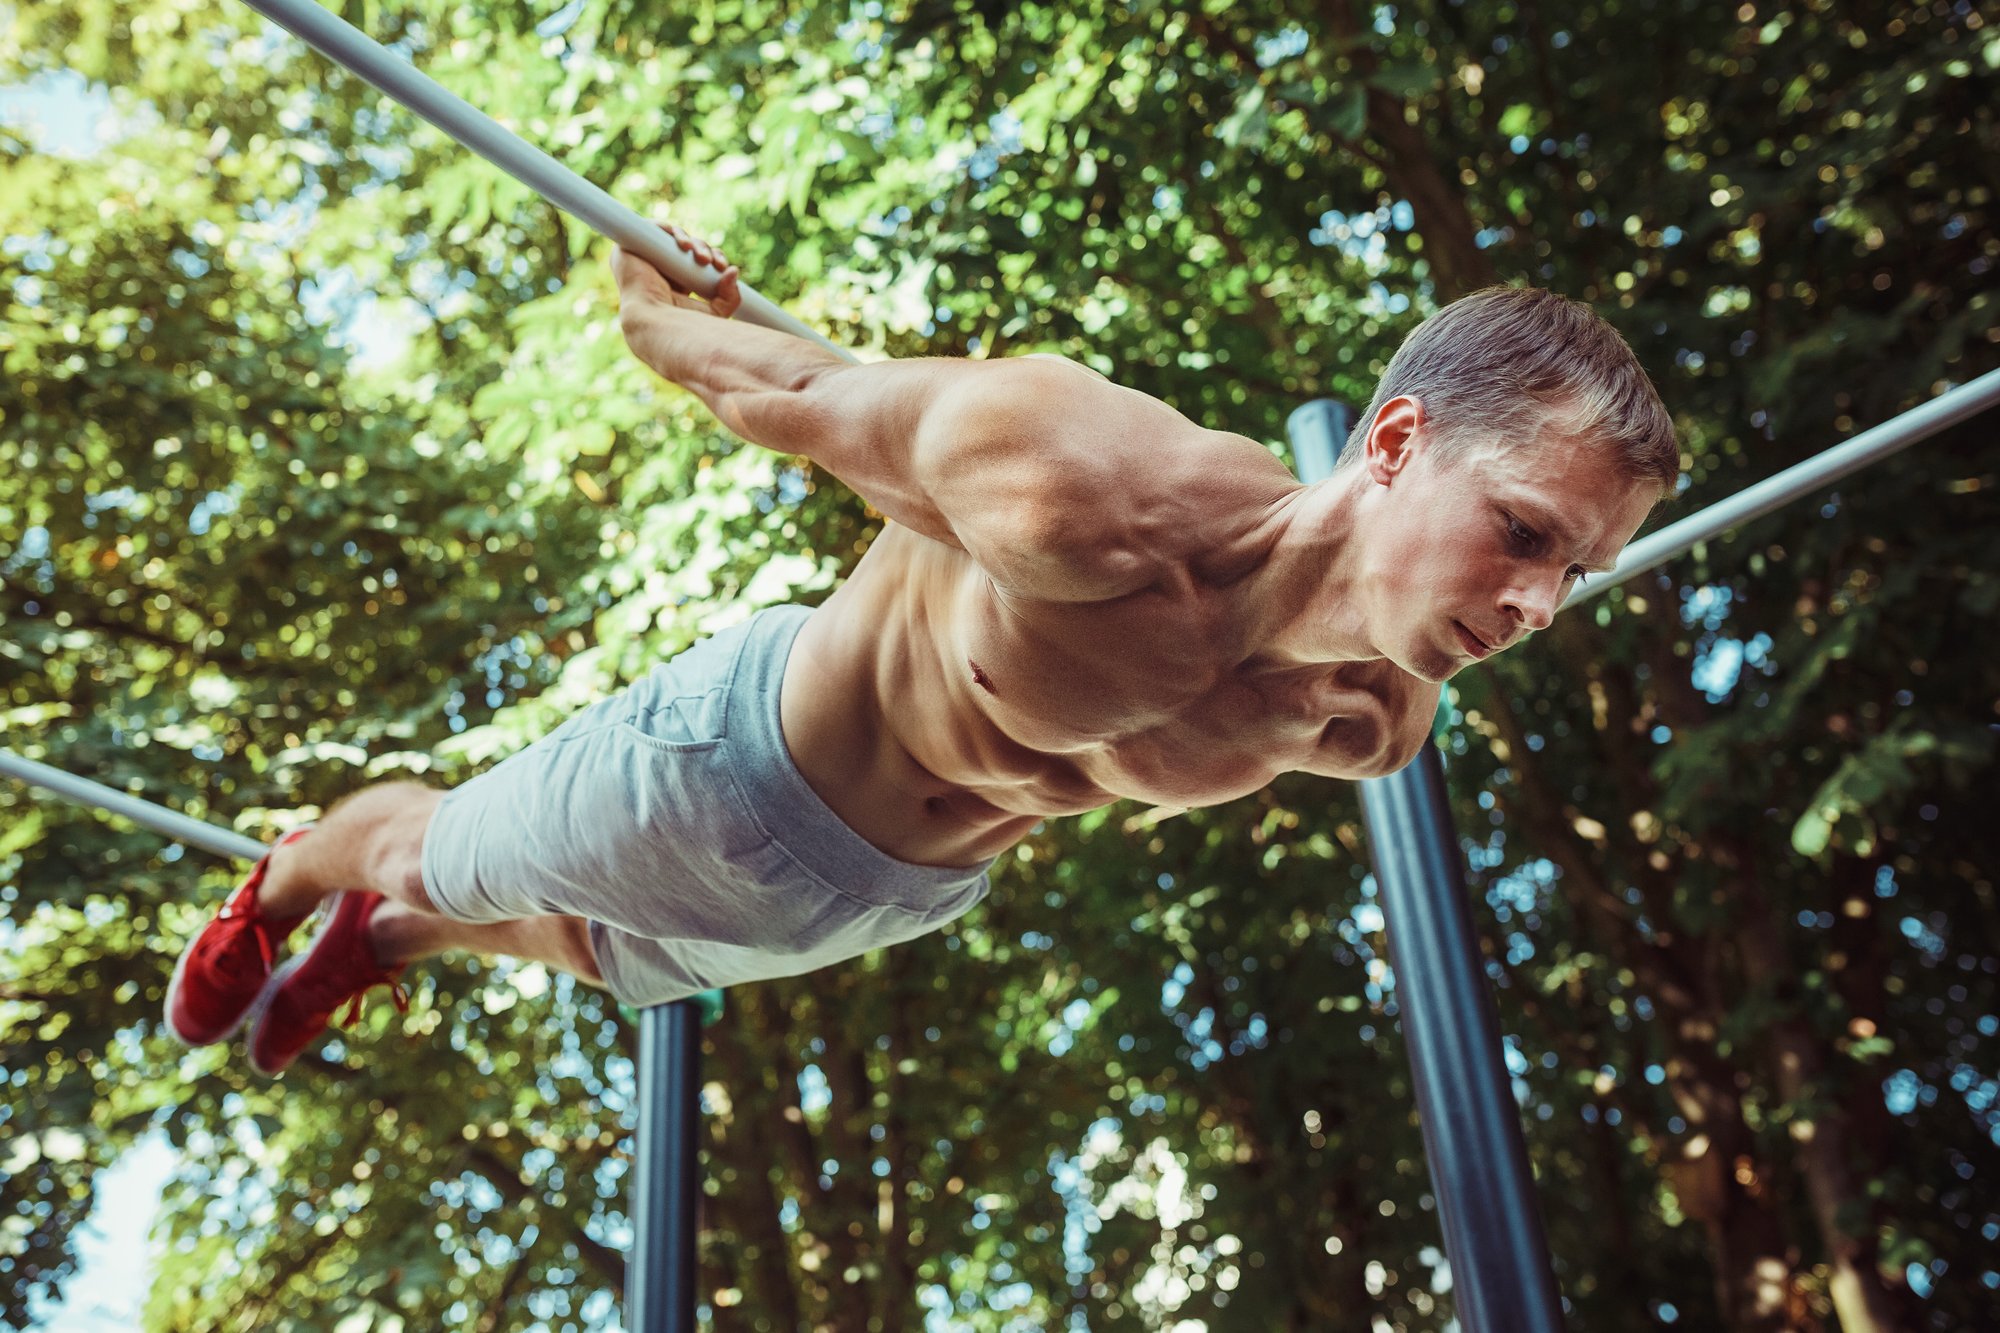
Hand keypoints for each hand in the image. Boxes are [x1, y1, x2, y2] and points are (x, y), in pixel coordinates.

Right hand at [610, 221, 741, 318]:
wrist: (655, 321)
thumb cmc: (680, 323)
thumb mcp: (714, 311)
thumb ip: (730, 296)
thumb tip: (734, 271)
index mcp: (674, 283)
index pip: (695, 261)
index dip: (712, 257)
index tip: (722, 266)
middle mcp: (657, 269)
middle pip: (686, 248)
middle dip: (704, 250)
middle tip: (711, 262)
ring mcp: (642, 257)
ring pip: (671, 238)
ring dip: (692, 242)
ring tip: (700, 257)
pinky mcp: (628, 246)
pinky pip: (652, 228)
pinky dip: (670, 230)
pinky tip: (683, 245)